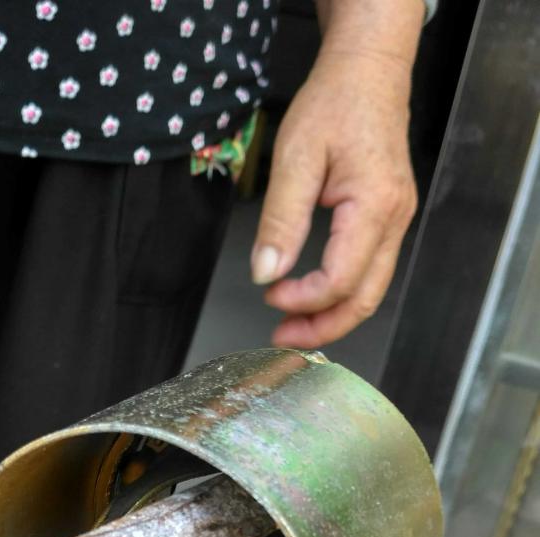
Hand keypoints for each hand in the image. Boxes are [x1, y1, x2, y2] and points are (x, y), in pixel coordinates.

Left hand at [251, 46, 417, 348]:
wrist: (367, 72)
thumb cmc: (334, 104)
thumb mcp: (295, 158)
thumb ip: (281, 221)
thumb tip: (267, 273)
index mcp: (375, 205)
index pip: (341, 279)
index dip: (304, 299)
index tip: (270, 294)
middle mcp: (395, 219)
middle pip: (365, 300)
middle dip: (322, 327)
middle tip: (282, 337)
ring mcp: (396, 221)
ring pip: (370, 291)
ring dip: (330, 315)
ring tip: (291, 323)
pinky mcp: (388, 219)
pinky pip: (369, 271)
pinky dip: (340, 293)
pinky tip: (311, 296)